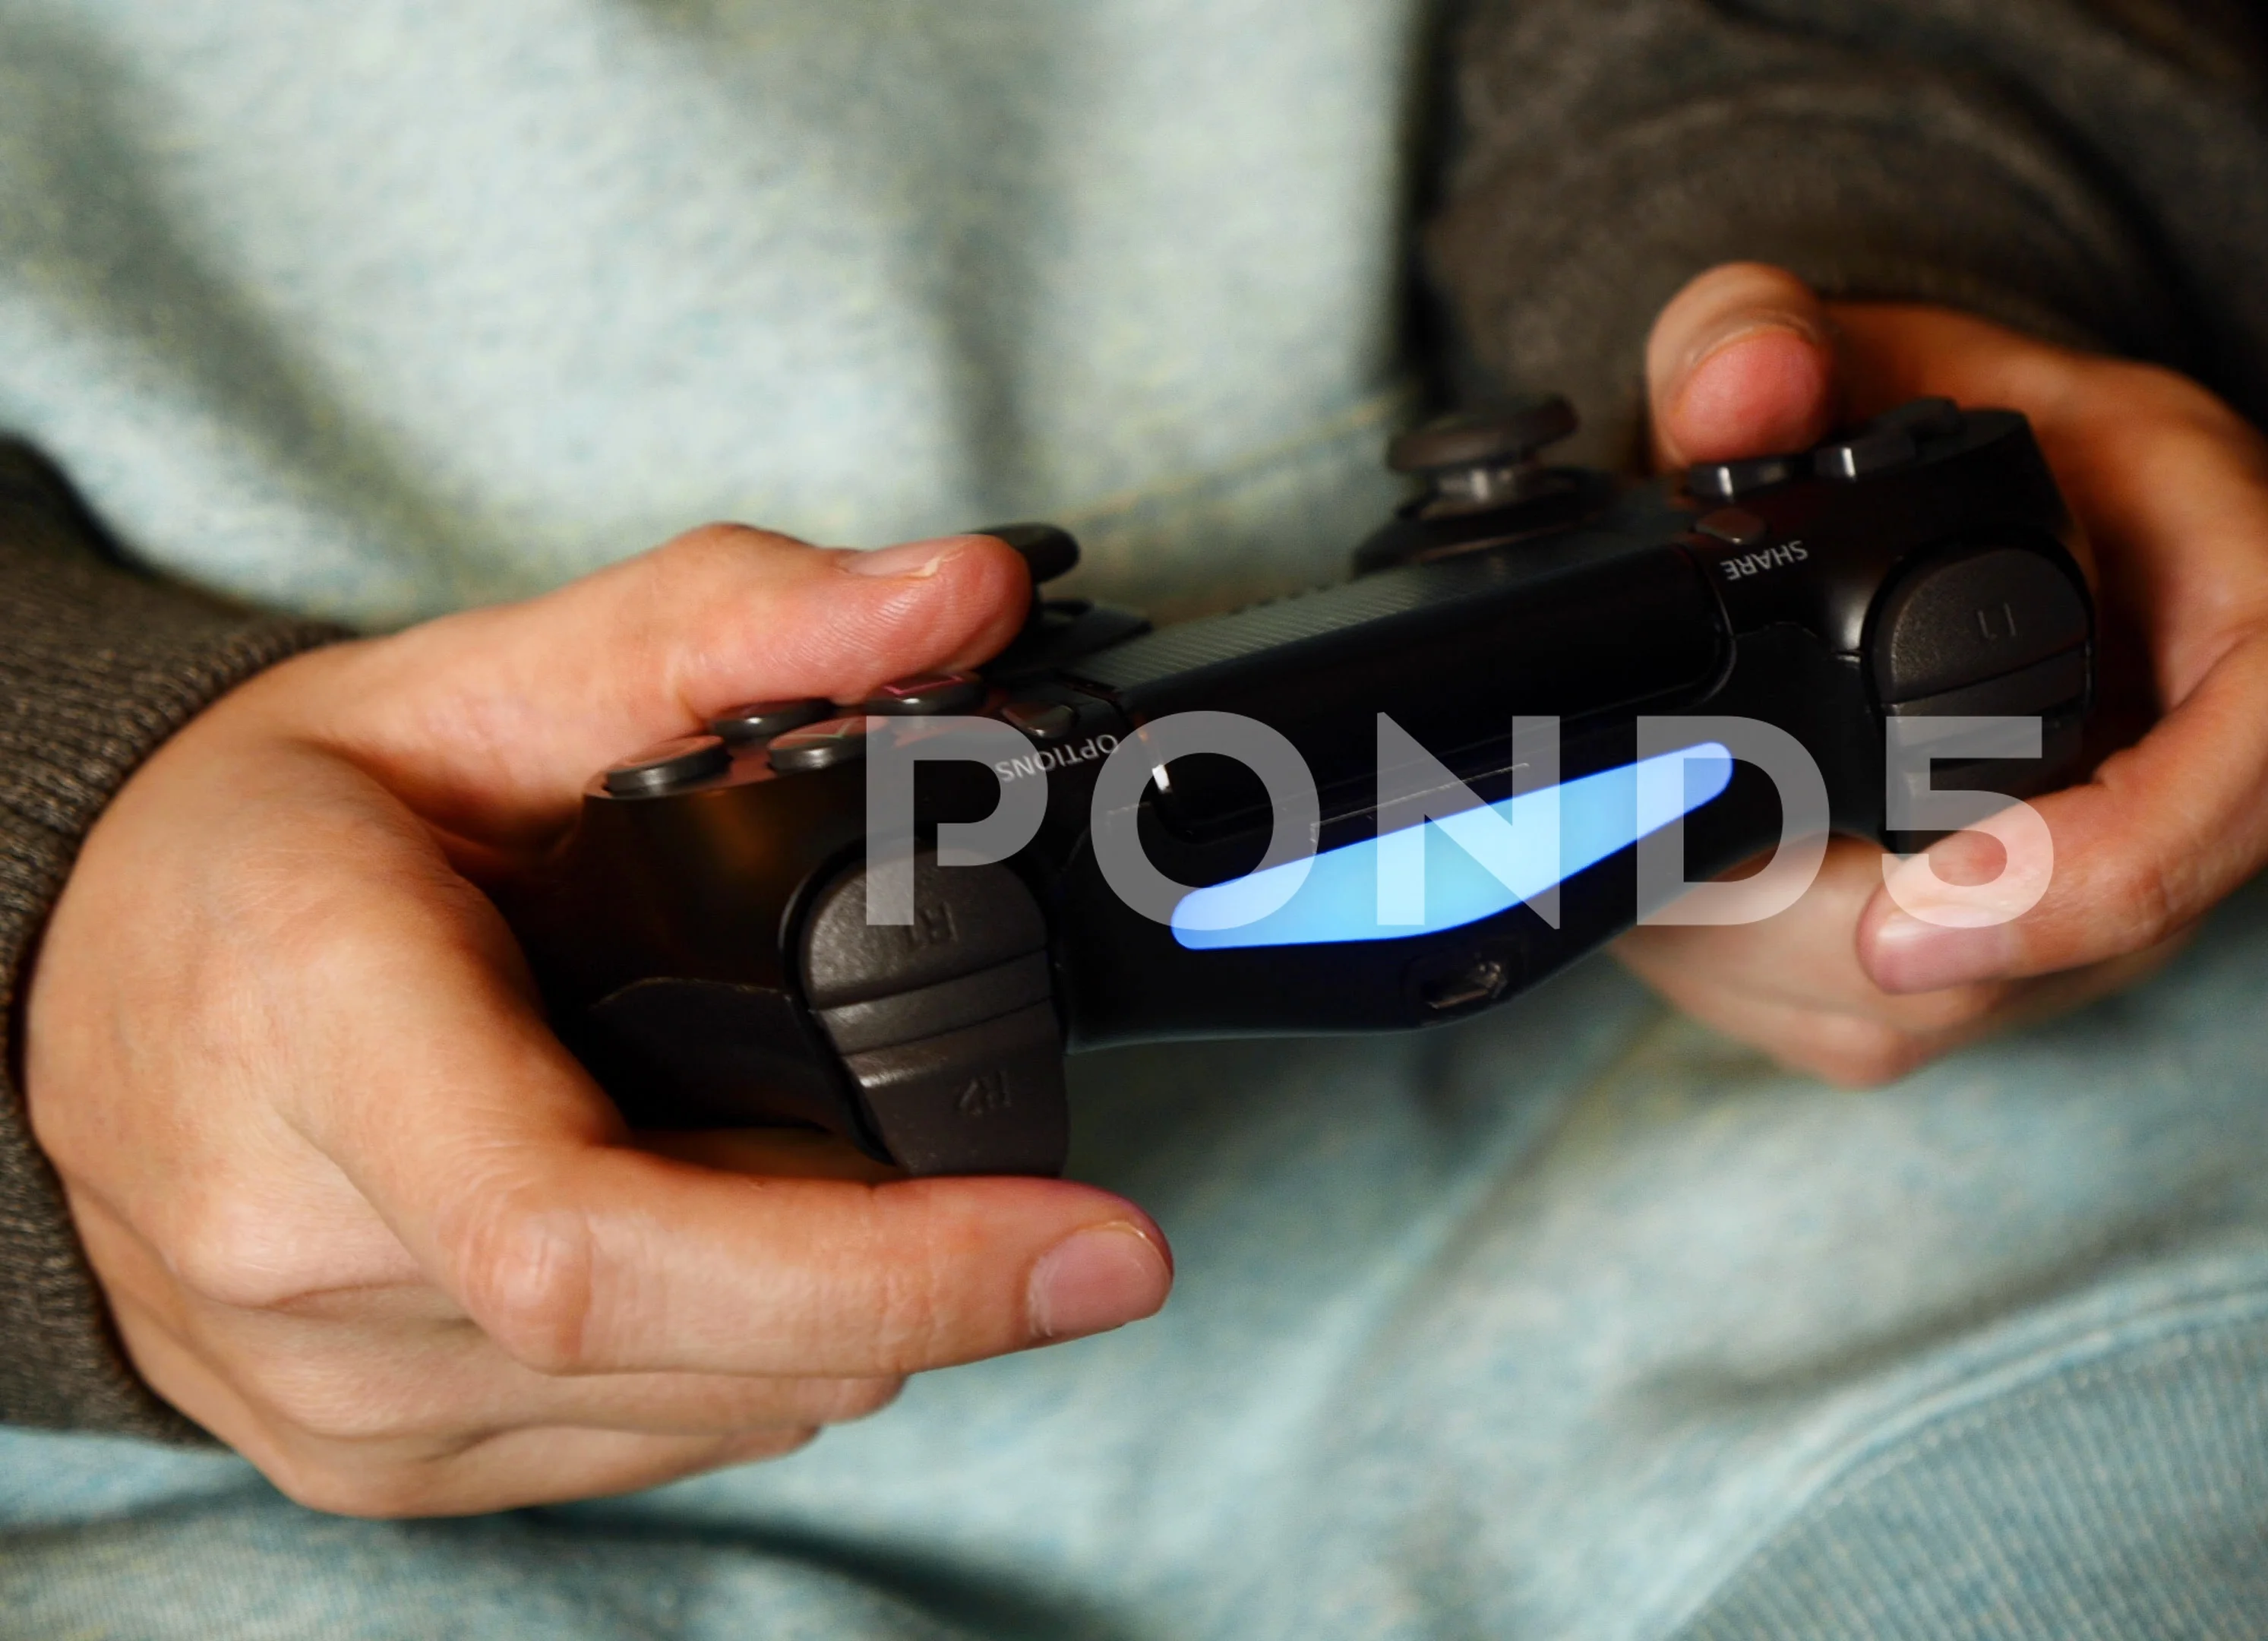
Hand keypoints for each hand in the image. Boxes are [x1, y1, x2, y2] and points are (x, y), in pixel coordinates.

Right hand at [25, 527, 1174, 1517]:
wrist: (74, 983)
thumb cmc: (266, 835)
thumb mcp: (478, 676)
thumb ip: (732, 620)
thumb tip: (965, 593)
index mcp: (313, 1037)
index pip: (597, 1237)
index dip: (884, 1264)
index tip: (1097, 1247)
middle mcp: (300, 1253)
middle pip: (711, 1342)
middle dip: (923, 1267)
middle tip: (1016, 1173)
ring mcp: (330, 1391)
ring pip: (715, 1411)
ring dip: (847, 1310)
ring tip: (835, 1161)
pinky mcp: (369, 1461)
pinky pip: (649, 1444)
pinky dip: (750, 1352)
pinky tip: (733, 1227)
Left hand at [1616, 263, 2267, 1083]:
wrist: (1894, 484)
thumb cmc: (1899, 408)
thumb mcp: (1826, 337)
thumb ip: (1751, 336)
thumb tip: (1746, 383)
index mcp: (2225, 556)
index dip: (2127, 858)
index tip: (1915, 916)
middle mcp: (2211, 732)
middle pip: (2106, 927)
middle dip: (1872, 936)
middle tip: (1706, 880)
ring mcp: (2135, 863)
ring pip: (1988, 1002)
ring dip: (1804, 970)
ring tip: (1682, 864)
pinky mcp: (2041, 950)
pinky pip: (1920, 1022)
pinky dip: (1781, 985)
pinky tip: (1703, 901)